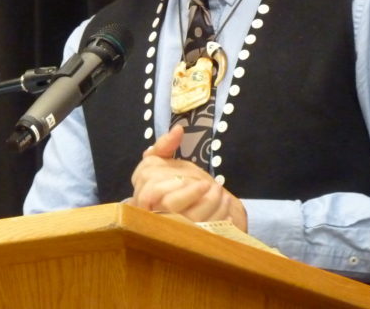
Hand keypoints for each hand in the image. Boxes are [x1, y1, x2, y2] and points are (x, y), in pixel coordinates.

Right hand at [129, 125, 247, 230]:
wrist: (174, 209)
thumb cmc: (166, 183)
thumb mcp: (159, 162)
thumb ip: (164, 146)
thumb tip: (178, 129)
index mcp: (142, 196)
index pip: (153, 194)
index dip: (180, 190)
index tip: (202, 182)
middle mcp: (151, 215)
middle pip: (173, 208)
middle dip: (198, 198)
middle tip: (215, 187)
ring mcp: (167, 230)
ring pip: (189, 222)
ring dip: (212, 208)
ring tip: (224, 196)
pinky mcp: (183, 240)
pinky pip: (200, 234)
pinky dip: (216, 223)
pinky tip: (227, 214)